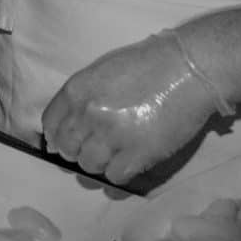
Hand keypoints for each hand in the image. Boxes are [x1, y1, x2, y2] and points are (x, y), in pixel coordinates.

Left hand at [41, 32, 234, 185]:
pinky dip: (119, 174)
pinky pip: (115, 177)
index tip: (68, 143)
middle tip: (96, 148)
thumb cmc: (149, 63)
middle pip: (68, 149)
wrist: (189, 68)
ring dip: (99, 164)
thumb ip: (82, 95)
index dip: (58, 137)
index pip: (50, 125)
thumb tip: (69, 123)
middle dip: (78, 151)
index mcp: (77, 90)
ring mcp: (112, 136)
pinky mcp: (138, 155)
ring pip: (89, 167)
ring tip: (116, 154)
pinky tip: (129, 162)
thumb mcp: (103, 69)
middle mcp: (88, 115)